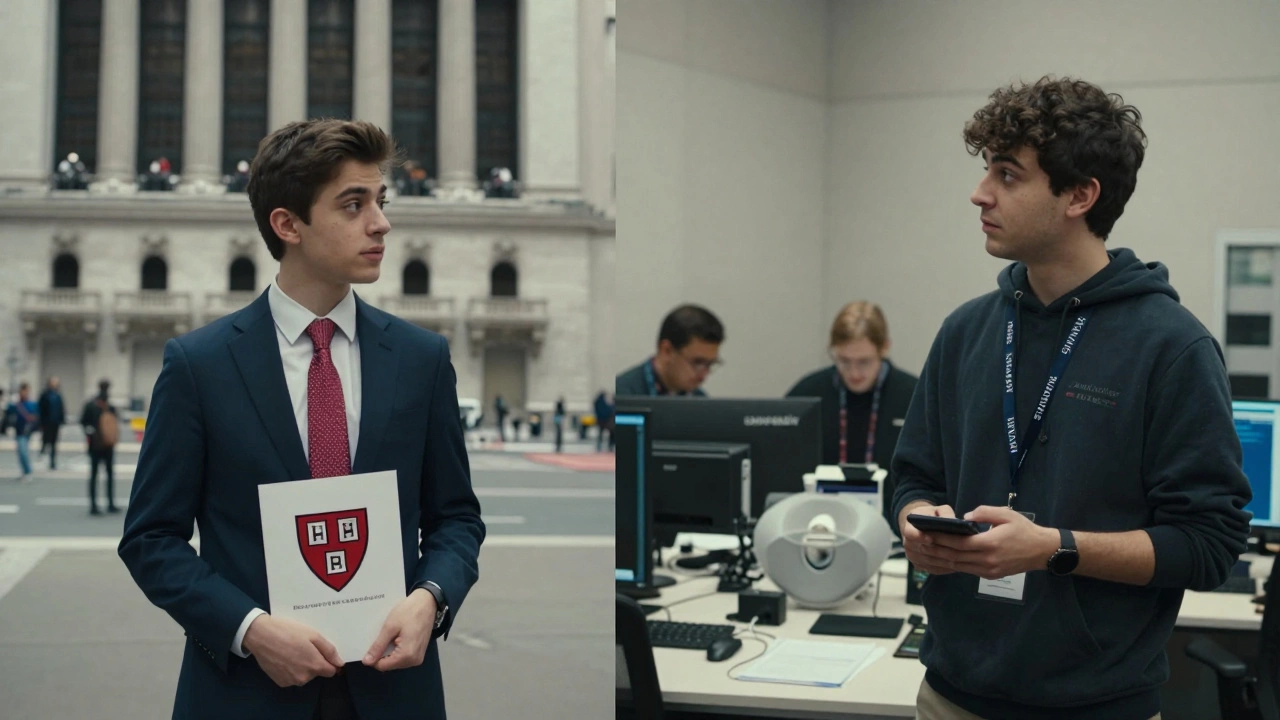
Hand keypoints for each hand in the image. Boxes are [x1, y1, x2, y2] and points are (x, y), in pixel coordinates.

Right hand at [242, 614, 343, 687]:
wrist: (260, 636)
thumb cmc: (288, 632)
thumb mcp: (313, 635)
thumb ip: (329, 651)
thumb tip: (340, 663)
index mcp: (315, 666)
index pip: (331, 671)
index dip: (330, 662)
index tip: (323, 653)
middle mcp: (304, 678)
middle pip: (316, 673)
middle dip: (314, 662)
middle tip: (304, 647)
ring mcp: (291, 681)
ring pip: (304, 676)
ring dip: (302, 666)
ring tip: (293, 650)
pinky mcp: (280, 682)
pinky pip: (292, 677)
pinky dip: (291, 670)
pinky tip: (284, 657)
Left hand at [362, 589, 436, 671]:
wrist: (427, 603)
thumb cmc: (408, 612)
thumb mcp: (390, 627)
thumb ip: (378, 646)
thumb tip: (367, 662)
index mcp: (406, 655)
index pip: (382, 666)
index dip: (373, 657)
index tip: (372, 643)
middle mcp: (414, 661)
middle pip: (389, 665)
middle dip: (382, 653)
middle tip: (383, 636)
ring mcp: (418, 658)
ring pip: (396, 661)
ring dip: (390, 651)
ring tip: (391, 635)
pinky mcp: (419, 653)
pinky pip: (403, 657)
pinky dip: (397, 649)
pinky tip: (397, 637)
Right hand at [899, 502, 957, 574]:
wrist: (920, 527)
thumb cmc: (931, 516)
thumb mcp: (937, 509)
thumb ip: (944, 512)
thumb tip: (953, 521)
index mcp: (909, 527)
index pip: (909, 533)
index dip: (919, 537)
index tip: (931, 539)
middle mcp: (908, 543)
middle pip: (922, 550)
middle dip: (940, 551)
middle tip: (957, 551)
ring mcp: (913, 556)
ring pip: (929, 561)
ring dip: (944, 561)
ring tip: (961, 559)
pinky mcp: (919, 566)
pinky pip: (933, 569)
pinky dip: (945, 568)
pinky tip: (958, 565)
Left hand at [915, 505, 1059, 578]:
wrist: (1042, 551)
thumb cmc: (1024, 530)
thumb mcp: (1006, 514)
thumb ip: (984, 512)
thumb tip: (965, 517)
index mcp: (990, 544)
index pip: (958, 543)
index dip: (940, 539)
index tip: (925, 533)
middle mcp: (987, 560)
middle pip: (954, 556)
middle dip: (935, 549)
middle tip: (919, 542)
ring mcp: (988, 570)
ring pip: (957, 566)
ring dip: (940, 559)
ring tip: (925, 551)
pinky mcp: (989, 575)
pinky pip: (966, 570)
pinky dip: (952, 564)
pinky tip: (942, 557)